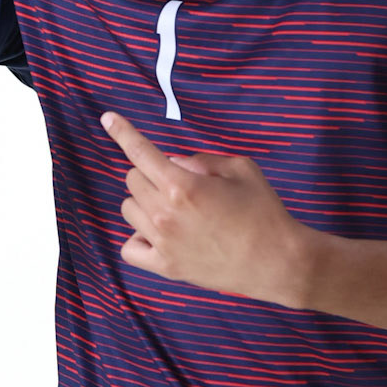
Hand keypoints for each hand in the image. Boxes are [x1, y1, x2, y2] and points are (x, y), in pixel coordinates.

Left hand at [101, 112, 317, 305]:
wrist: (278, 262)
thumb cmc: (264, 212)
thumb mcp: (241, 169)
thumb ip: (202, 160)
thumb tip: (174, 162)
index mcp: (183, 185)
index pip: (141, 152)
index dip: (122, 132)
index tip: (108, 119)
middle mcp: (165, 214)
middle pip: (133, 180)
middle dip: (150, 173)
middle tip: (177, 182)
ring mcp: (163, 243)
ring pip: (129, 210)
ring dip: (144, 202)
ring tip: (173, 210)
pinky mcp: (166, 267)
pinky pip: (130, 248)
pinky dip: (138, 238)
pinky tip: (157, 234)